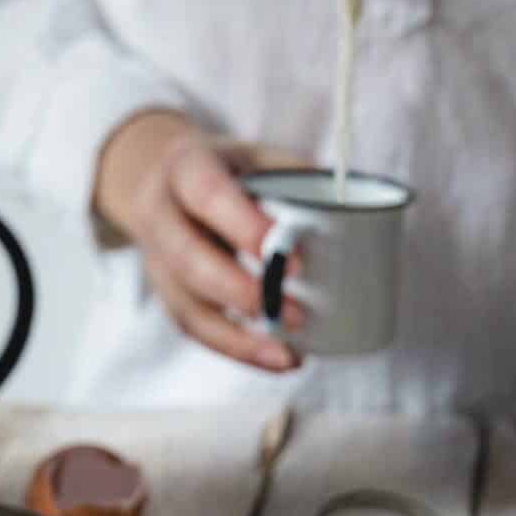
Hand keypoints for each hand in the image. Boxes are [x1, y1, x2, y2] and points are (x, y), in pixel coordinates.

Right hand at [94, 110, 304, 371]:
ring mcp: (158, 261)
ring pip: (189, 308)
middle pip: (189, 260)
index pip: (210, 195)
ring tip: (289, 355)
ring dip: (240, 338)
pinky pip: (197, 330)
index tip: (296, 262)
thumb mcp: (257, 155)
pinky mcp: (168, 295)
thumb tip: (356, 215)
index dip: (248, 229)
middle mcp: (160, 215)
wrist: (161, 182)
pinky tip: (278, 359)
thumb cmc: (227, 170)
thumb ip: (296, 178)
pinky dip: (239, 350)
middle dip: (243, 292)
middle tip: (297, 315)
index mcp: (185, 168)